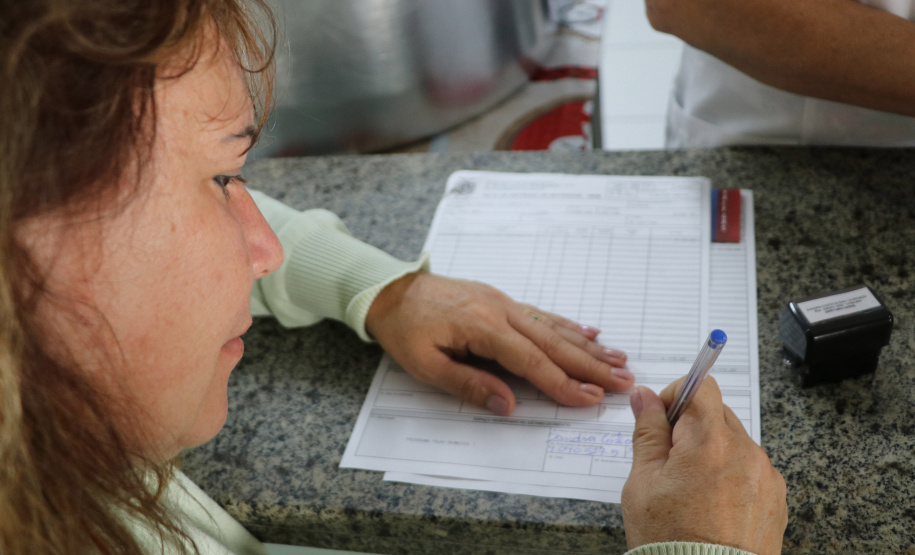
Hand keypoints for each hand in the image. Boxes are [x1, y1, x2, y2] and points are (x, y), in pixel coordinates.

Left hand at [365, 272, 633, 415]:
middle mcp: (500, 311)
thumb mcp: (426, 365)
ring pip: (553, 326)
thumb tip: (508, 406)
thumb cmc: (405, 330)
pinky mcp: (500, 300)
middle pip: (553, 343)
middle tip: (623, 380)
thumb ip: (469, 384)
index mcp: (482, 327)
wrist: (392, 290)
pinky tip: (588, 331)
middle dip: (589, 365)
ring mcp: (503, 303)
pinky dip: (567, 325)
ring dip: (586, 345)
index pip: (531, 361)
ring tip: (617, 359)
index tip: (590, 399)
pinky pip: (541, 314)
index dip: (563, 383)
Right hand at [621, 377, 786, 553]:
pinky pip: (751, 469)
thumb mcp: (642, 482)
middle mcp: (746, 452)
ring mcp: (765, 476)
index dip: (676, 396)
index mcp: (710, 442)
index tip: (662, 419)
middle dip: (691, 428)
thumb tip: (645, 397)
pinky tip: (712, 505)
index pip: (701, 387)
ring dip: (712, 452)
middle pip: (717, 414)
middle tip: (669, 462)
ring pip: (734, 442)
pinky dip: (731, 476)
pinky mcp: (776, 498)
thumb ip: (648, 432)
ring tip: (691, 491)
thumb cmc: (670, 539)